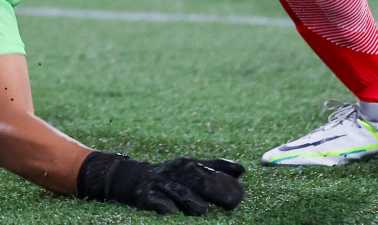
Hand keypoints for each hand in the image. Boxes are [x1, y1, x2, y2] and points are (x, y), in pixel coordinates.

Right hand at [78, 153, 244, 214]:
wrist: (135, 178)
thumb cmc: (171, 176)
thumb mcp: (192, 168)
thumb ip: (216, 168)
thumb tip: (242, 170)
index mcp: (191, 164)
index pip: (212, 169)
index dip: (227, 179)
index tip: (242, 192)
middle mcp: (177, 172)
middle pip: (198, 179)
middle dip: (215, 190)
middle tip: (232, 202)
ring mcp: (162, 184)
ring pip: (179, 192)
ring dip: (192, 201)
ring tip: (205, 210)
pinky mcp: (147, 196)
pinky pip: (157, 202)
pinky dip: (164, 207)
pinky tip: (172, 213)